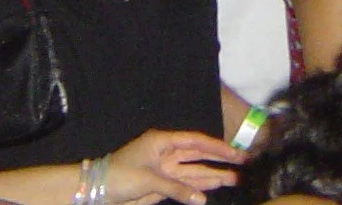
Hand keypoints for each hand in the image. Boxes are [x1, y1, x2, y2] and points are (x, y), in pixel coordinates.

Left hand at [103, 130, 243, 204]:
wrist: (98, 191)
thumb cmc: (120, 176)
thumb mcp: (148, 180)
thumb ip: (176, 189)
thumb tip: (202, 199)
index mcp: (162, 141)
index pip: (195, 141)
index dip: (216, 147)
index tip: (235, 152)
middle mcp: (166, 153)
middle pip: (198, 155)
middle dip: (220, 160)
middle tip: (243, 163)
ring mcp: (165, 170)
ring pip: (194, 171)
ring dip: (214, 175)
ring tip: (236, 179)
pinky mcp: (162, 185)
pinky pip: (185, 185)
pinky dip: (199, 187)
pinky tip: (214, 188)